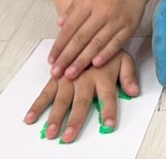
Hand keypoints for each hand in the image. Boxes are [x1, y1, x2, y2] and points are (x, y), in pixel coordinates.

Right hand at [25, 51, 139, 143]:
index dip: (109, 110)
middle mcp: (85, 78)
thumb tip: (135, 91)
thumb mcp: (123, 58)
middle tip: (69, 136)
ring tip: (51, 131)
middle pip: (81, 101)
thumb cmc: (106, 49)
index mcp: (103, 75)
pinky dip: (37, 106)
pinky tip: (30, 118)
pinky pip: (45, 92)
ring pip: (61, 99)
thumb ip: (129, 76)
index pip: (108, 95)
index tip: (108, 124)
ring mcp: (68, 78)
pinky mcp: (56, 78)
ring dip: (55, 116)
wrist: (88, 28)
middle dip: (75, 120)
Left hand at [49, 0, 150, 79]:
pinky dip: (106, 54)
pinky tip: (95, 65)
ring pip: (97, 43)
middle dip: (67, 57)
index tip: (51, 60)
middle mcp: (101, 12)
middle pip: (81, 38)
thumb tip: (59, 24)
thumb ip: (73, 7)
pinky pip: (116, 43)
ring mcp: (116, 20)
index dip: (59, 45)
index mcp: (88, 3)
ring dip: (83, 60)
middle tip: (56, 73)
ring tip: (71, 74)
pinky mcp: (129, 27)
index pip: (70, 28)